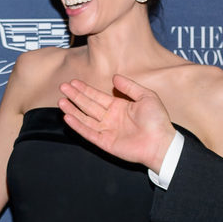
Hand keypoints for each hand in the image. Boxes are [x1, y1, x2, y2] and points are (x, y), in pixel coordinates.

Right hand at [59, 75, 176, 172]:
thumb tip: (114, 78)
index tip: (73, 82)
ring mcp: (107, 131)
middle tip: (62, 87)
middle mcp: (111, 118)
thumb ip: (130, 87)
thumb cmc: (157, 121)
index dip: (85, 89)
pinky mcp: (106, 143)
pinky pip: (89, 133)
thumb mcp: (146, 97)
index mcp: (119, 107)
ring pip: (85, 118)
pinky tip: (68, 117)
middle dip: (75, 96)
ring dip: (73, 110)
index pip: (97, 96)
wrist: (161, 143)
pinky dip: (78, 126)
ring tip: (61, 101)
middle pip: (88, 105)